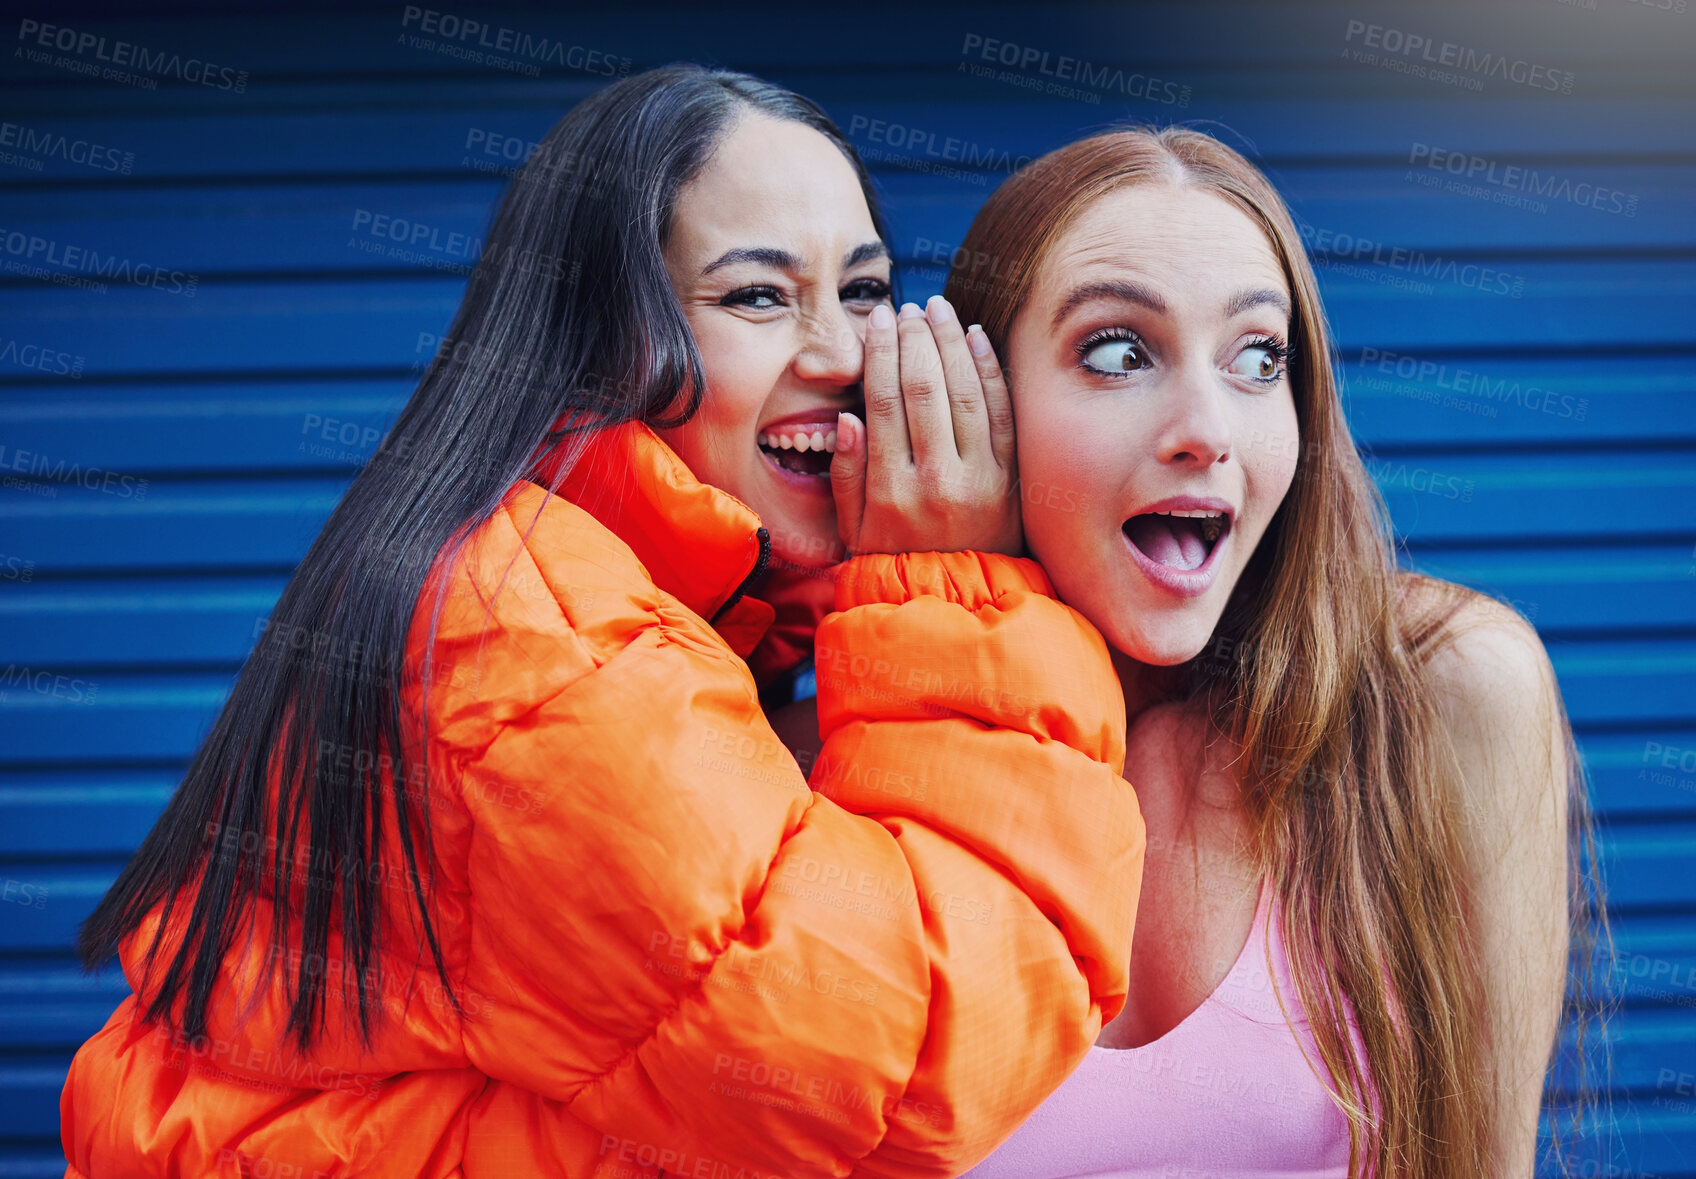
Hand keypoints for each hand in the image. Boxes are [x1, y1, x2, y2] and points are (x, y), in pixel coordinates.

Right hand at [831, 296, 1020, 556]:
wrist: (958, 605)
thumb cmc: (896, 564)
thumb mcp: (854, 532)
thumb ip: (846, 476)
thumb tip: (846, 418)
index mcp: (891, 491)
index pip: (884, 401)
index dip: (882, 352)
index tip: (879, 320)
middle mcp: (936, 481)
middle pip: (924, 388)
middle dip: (915, 338)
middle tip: (909, 307)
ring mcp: (980, 480)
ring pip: (964, 392)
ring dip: (951, 342)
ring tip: (939, 309)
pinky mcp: (1012, 480)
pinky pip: (1001, 413)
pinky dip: (990, 370)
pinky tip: (976, 338)